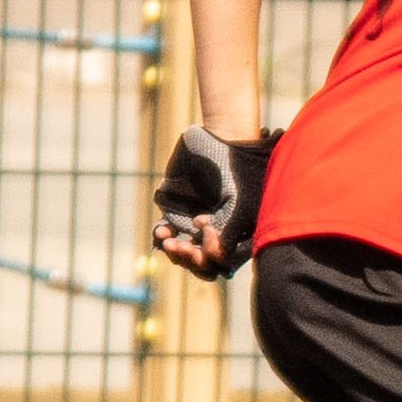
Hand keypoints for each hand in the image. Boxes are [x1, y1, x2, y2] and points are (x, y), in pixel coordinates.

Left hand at [151, 125, 278, 278]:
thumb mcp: (239, 201)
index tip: (205, 229)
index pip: (223, 264)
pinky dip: (161, 237)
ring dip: (173, 252)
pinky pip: (165, 236)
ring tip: (166, 237)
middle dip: (189, 259)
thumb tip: (216, 259)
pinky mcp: (176, 213)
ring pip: (182, 254)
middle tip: (179, 246)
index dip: (211, 257)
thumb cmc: (236, 168)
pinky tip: (161, 230)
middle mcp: (216, 235)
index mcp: (237, 236)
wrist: (219, 137)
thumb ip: (230, 231)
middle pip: (202, 264)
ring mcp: (195, 226)